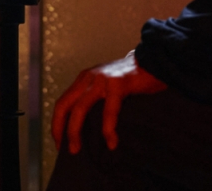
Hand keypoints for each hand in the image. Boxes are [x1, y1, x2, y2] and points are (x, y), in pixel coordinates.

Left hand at [51, 50, 166, 154]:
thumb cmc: (132, 80)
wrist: (155, 61)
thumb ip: (95, 100)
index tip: (59, 142)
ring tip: (77, 149)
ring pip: (80, 108)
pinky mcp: (118, 83)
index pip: (62, 102)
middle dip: (60, 128)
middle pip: (64, 105)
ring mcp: (102, 79)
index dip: (57, 123)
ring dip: (75, 130)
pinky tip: (111, 141)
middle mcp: (89, 77)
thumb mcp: (106, 87)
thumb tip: (87, 129)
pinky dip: (107, 128)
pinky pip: (108, 110)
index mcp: (84, 79)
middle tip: (65, 149)